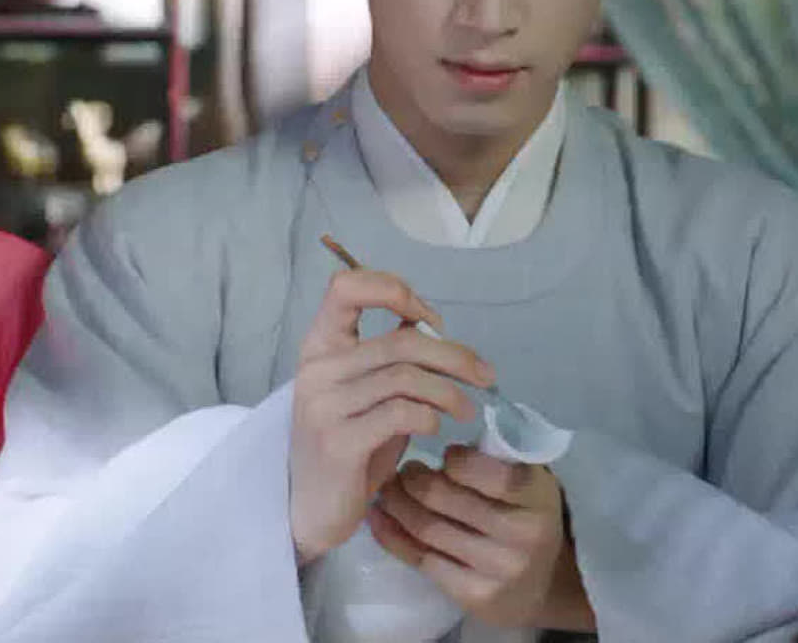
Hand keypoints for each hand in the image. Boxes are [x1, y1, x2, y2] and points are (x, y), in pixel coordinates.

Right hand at [289, 268, 492, 563]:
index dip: (392, 289)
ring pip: (406, 377)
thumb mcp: (366, 393)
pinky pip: (401, 414)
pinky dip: (430, 417)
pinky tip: (437, 429)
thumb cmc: (347, 445)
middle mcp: (316, 369)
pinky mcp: (339, 442)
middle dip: (454, 356)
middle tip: (485, 375)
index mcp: (319, 346)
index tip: (427, 318)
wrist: (312, 509)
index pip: (346, 287)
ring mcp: (324, 405)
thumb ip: (388, 358)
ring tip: (468, 410)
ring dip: (450, 392)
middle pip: (400, 342)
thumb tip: (428, 322)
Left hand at [369, 444, 588, 630]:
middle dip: (413, 478)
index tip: (444, 454)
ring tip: (387, 489)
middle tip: (402, 470)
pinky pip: (420, 559)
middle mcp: (523, 536)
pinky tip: (379, 517)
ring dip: (396, 503)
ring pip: (426, 528)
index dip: (456, 460)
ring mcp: (499, 569)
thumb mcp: (527, 481)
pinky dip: (391, 534)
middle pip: (444, 498)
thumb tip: (438, 423)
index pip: (489, 472)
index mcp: (538, 497)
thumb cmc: (525, 515)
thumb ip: (495, 457)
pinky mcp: (474, 597)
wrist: (541, 585)